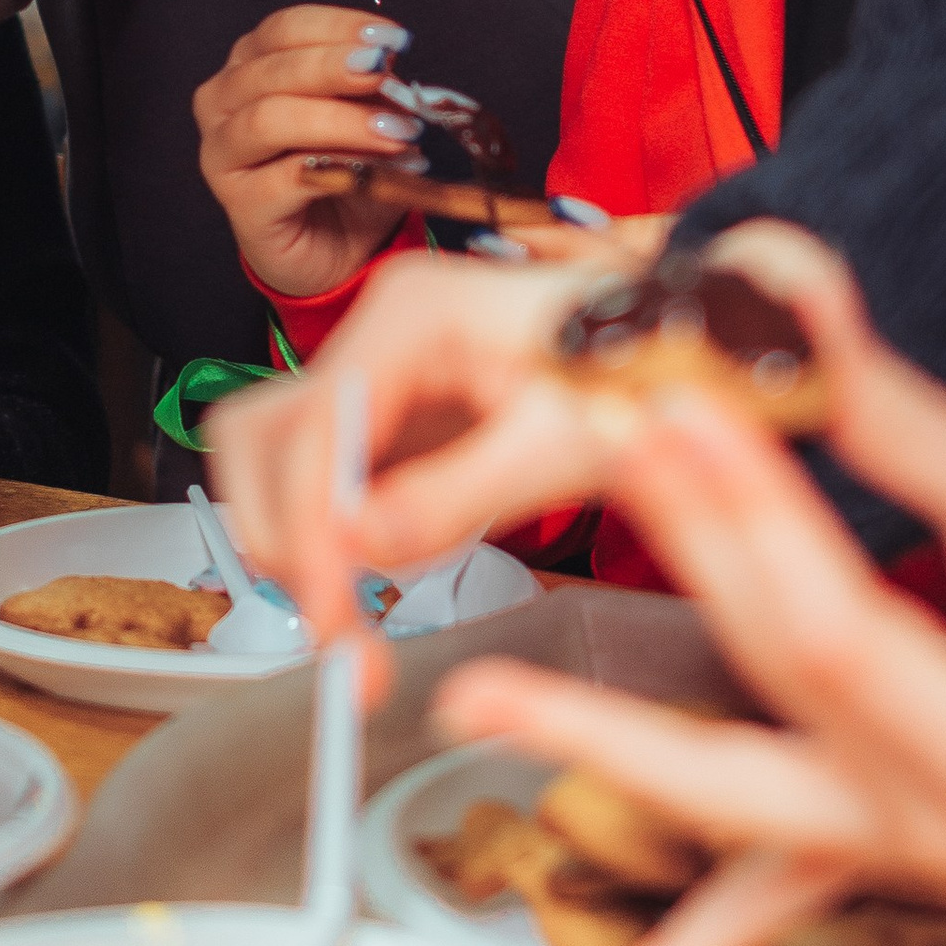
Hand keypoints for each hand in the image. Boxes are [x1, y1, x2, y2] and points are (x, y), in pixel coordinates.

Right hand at [192, 5, 427, 293]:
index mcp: (249, 66)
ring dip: (340, 120)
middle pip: (271, 70)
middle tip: (386, 75)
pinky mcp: (241, 204)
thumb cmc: (345, 171)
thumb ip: (371, 89)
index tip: (391, 39)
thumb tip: (390, 69)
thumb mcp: (366, 116)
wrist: (336, 249)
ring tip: (397, 131)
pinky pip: (285, 177)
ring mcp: (223, 155)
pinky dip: (340, 167)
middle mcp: (223, 104)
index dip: (336, 27)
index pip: (283, 30)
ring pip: (269, 119)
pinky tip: (384, 168)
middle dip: (334, 68)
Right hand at [208, 245, 620, 653]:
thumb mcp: (565, 441)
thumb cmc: (643, 370)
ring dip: (295, 537)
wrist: (682, 346)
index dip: (312, 527)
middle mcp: (376, 331)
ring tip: (349, 616)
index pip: (317, 426)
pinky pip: (323, 475)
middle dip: (283, 536)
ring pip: (275, 456)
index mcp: (415, 315)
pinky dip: (331, 534)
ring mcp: (376, 369)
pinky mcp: (389, 410)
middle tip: (334, 631)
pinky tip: (376, 581)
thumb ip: (460, 493)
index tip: (334, 615)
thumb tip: (360, 544)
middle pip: (263, 435)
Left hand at [427, 222, 945, 945]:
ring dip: (605, 757)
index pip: (834, 626)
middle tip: (582, 464)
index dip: (749, 515)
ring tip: (480, 705)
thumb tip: (781, 292)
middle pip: (770, 687)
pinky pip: (771, 905)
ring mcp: (910, 856)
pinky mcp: (880, 847)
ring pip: (736, 796)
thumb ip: (888, 412)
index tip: (673, 410)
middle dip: (676, 563)